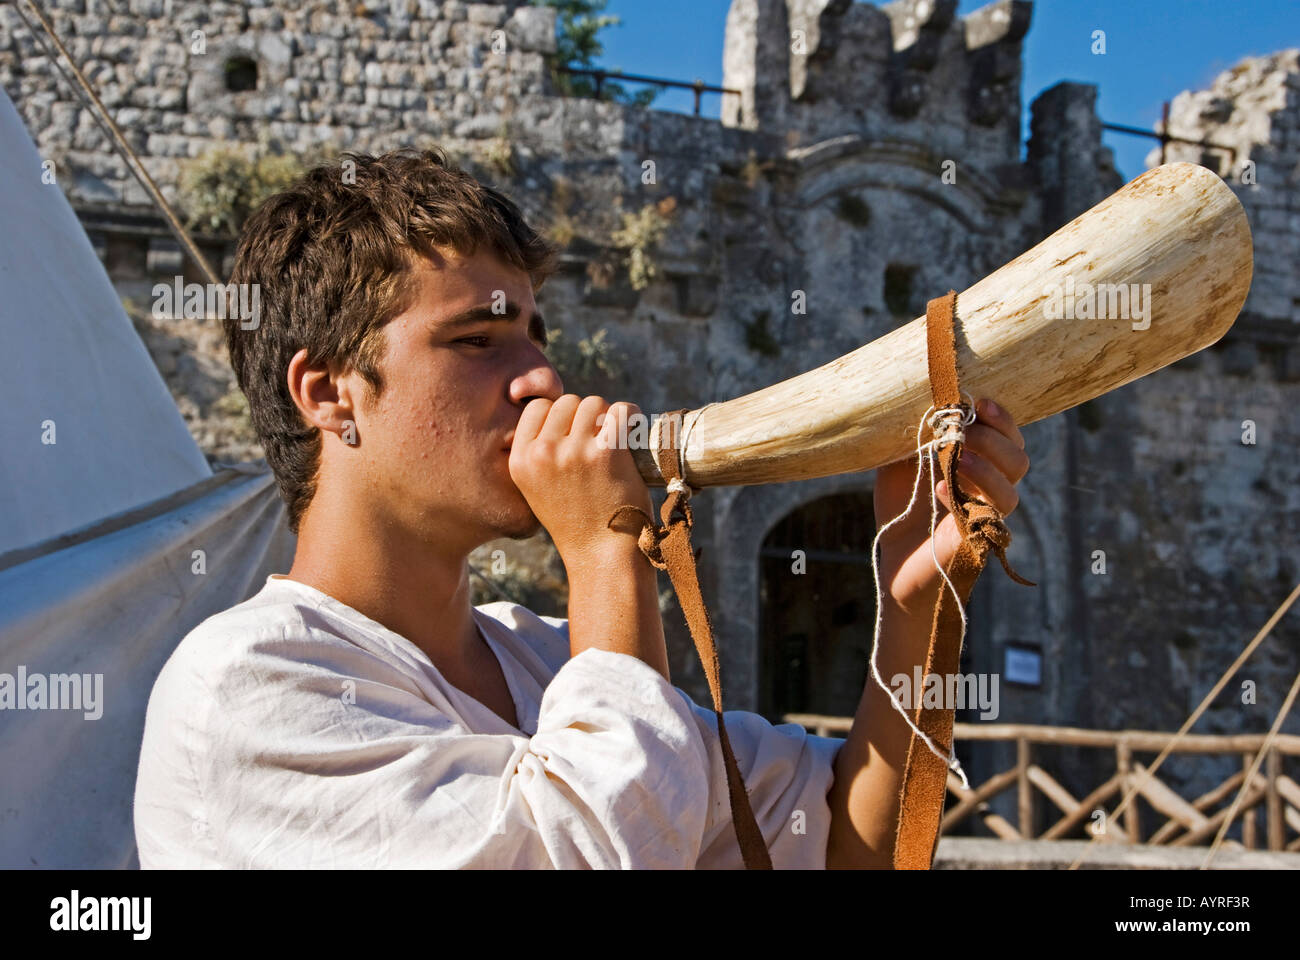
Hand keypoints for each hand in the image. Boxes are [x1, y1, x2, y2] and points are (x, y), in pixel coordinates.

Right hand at [507, 395, 652, 569]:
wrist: (602, 556)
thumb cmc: (577, 521)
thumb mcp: (538, 487)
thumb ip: (541, 451)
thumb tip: (565, 408)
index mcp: (520, 459)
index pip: (538, 408)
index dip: (561, 418)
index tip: (575, 436)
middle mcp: (542, 453)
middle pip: (568, 402)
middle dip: (585, 418)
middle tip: (598, 447)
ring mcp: (573, 451)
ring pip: (594, 403)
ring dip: (608, 419)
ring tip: (613, 447)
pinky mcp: (605, 452)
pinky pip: (621, 410)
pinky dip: (630, 418)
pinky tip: (630, 436)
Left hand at [873, 398, 1028, 614]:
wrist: (893, 558)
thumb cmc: (902, 507)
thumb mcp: (901, 461)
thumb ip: (912, 433)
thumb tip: (918, 400)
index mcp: (982, 466)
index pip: (1009, 439)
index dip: (1002, 420)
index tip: (979, 402)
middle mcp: (990, 492)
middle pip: (1018, 461)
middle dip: (993, 440)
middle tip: (961, 431)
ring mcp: (985, 518)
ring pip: (1011, 493)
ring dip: (985, 470)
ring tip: (955, 459)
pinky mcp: (974, 543)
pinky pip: (985, 520)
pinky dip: (961, 498)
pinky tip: (939, 489)